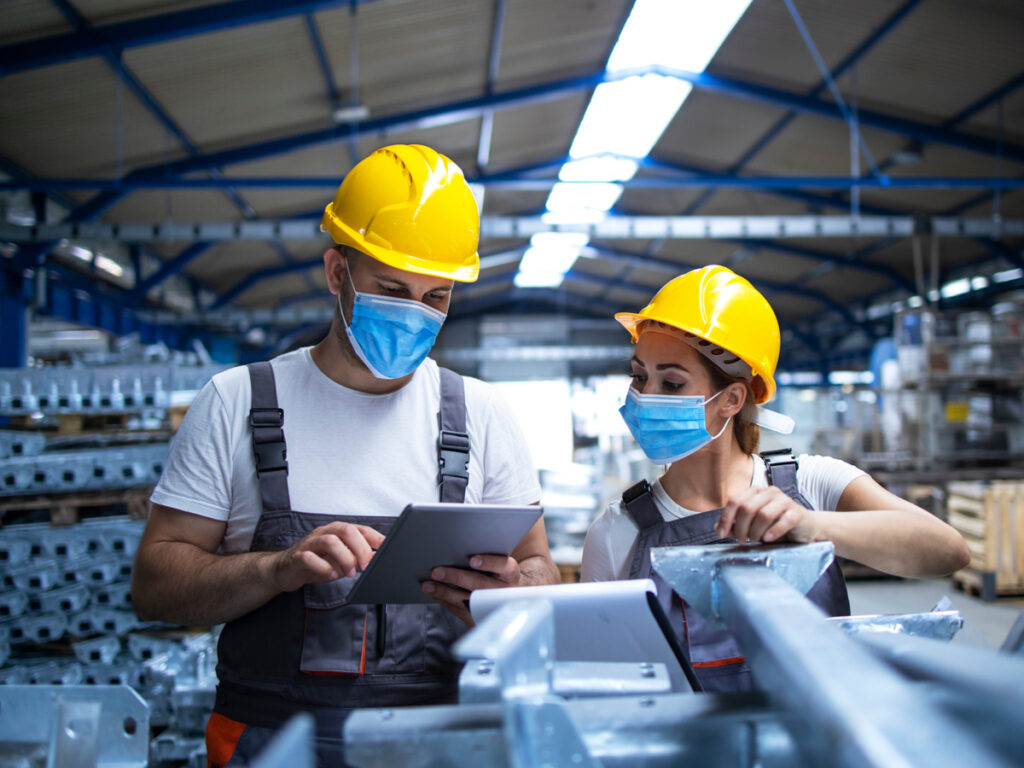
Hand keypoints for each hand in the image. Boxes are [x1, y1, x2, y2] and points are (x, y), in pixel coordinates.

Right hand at [270, 522, 384, 592]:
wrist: (285, 570)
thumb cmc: (318, 563)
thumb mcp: (342, 561)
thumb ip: (358, 559)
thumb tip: (378, 561)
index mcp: (339, 531)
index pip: (361, 529)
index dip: (376, 539)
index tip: (388, 550)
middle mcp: (325, 533)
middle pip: (347, 531)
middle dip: (360, 548)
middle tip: (366, 566)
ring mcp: (310, 543)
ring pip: (330, 541)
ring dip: (344, 558)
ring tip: (349, 573)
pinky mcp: (297, 556)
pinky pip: (310, 557)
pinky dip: (323, 567)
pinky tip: (331, 575)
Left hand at [421, 554, 521, 624]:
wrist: (508, 599)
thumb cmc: (498, 574)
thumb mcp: (500, 564)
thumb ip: (487, 555)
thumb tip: (458, 545)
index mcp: (510, 573)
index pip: (503, 566)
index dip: (488, 563)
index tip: (473, 560)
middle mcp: (503, 591)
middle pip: (479, 584)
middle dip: (456, 577)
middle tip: (436, 571)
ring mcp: (491, 606)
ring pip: (466, 600)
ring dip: (444, 592)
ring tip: (428, 585)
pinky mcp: (479, 617)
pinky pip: (459, 610)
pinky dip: (444, 601)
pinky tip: (433, 593)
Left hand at [716, 486, 820, 543]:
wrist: (806, 527)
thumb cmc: (776, 525)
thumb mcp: (753, 525)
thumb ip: (735, 525)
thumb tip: (717, 528)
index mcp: (755, 492)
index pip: (734, 501)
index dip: (725, 518)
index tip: (721, 534)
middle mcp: (769, 492)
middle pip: (747, 507)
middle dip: (741, 527)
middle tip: (742, 540)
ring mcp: (784, 500)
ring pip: (763, 514)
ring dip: (756, 531)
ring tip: (756, 540)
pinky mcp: (797, 512)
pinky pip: (783, 520)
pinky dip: (774, 532)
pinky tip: (769, 539)